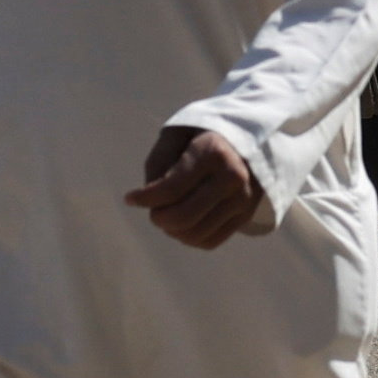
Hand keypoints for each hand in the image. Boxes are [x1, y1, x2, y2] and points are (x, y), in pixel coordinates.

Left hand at [127, 122, 267, 247]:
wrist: (247, 141)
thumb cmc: (201, 136)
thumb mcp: (176, 135)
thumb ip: (158, 164)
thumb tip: (150, 200)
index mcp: (213, 153)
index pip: (172, 188)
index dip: (145, 198)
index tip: (130, 198)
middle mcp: (233, 178)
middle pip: (183, 217)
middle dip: (158, 217)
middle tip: (152, 210)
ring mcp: (243, 200)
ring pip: (194, 235)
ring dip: (171, 230)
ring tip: (166, 215)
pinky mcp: (245, 216)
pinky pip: (209, 241)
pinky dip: (188, 238)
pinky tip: (183, 222)